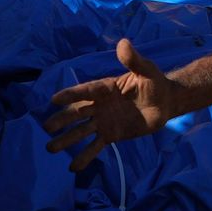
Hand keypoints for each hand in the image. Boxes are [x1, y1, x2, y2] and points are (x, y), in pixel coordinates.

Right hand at [44, 38, 182, 162]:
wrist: (165, 103)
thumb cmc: (154, 82)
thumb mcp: (146, 69)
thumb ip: (133, 60)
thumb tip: (123, 43)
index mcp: (105, 88)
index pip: (85, 91)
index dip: (70, 95)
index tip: (53, 100)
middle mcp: (99, 105)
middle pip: (77, 113)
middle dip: (62, 120)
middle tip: (46, 127)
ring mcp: (103, 121)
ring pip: (81, 132)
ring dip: (66, 140)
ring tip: (50, 148)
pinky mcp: (110, 135)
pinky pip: (95, 147)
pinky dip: (84, 156)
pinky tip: (72, 167)